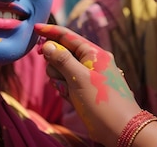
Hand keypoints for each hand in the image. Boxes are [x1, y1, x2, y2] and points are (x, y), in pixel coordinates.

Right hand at [35, 23, 156, 146]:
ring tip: (68, 92)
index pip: (68, 36)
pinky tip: (71, 99)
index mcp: (94, 53)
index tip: (35, 27)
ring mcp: (89, 77)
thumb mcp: (78, 78)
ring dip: (60, 80)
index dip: (51, 31)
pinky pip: (68, 84)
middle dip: (56, 65)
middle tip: (61, 78)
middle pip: (63, 53)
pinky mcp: (86, 91)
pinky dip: (66, 90)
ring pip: (63, 71)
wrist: (121, 129)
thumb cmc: (101, 102)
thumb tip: (47, 45)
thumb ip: (62, 59)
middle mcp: (92, 62)